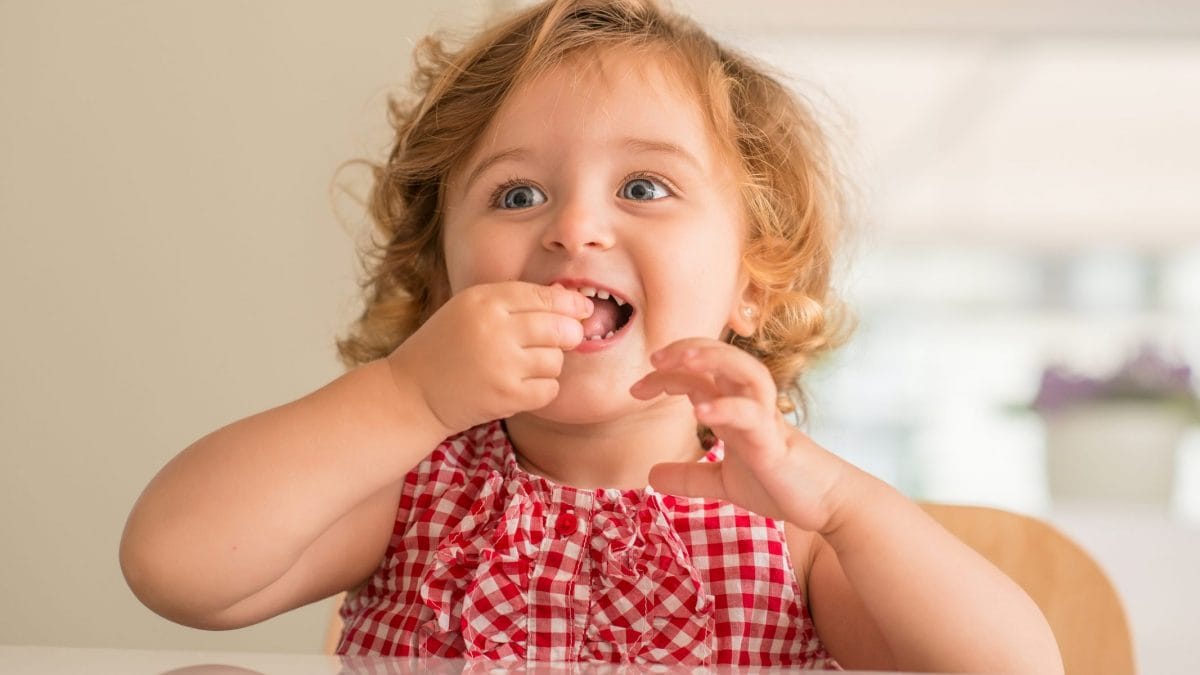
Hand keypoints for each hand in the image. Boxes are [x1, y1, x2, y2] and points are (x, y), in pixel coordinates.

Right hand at [387, 281, 592, 435]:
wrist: (411, 393)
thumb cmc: (445, 348)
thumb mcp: (469, 309)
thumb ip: (513, 301)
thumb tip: (566, 298)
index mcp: (484, 300)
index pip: (545, 296)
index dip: (570, 304)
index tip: (582, 310)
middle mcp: (494, 328)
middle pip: (559, 327)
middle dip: (568, 334)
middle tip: (564, 339)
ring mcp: (501, 363)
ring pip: (556, 360)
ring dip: (548, 364)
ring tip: (524, 366)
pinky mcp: (506, 396)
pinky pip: (549, 389)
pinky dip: (541, 389)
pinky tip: (521, 386)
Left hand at [630, 338, 850, 532]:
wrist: (825, 505)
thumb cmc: (781, 486)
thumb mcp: (724, 483)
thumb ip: (690, 476)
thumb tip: (651, 474)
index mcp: (735, 408)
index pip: (699, 374)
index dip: (667, 374)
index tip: (636, 389)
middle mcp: (750, 405)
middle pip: (723, 357)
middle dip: (688, 349)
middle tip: (654, 359)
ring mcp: (765, 419)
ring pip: (745, 370)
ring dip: (714, 358)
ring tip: (681, 359)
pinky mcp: (775, 442)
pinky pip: (752, 415)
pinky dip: (727, 408)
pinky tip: (701, 412)